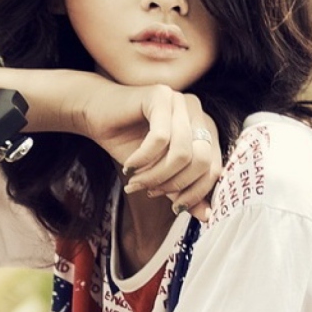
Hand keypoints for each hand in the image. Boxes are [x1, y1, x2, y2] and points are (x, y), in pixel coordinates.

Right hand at [76, 78, 224, 220]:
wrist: (96, 114)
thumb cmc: (129, 142)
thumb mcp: (160, 172)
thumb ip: (184, 189)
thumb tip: (207, 216)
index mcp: (204, 129)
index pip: (215, 167)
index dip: (196, 193)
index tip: (173, 207)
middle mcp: (197, 113)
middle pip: (202, 161)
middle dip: (174, 184)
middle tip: (150, 192)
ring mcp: (180, 101)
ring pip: (182, 152)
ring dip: (156, 175)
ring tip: (136, 182)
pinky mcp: (161, 95)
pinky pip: (161, 138)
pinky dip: (144, 159)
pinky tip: (130, 165)